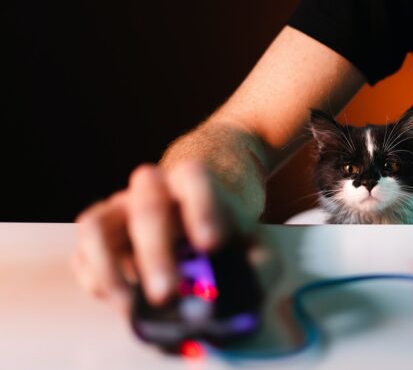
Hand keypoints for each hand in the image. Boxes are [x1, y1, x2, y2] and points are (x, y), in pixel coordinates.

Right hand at [71, 159, 262, 312]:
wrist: (200, 214)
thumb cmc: (229, 229)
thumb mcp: (255, 240)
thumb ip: (259, 264)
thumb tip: (242, 291)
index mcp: (193, 181)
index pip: (193, 176)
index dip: (201, 207)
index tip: (211, 244)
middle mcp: (151, 189)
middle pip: (146, 205)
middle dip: (155, 252)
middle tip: (168, 294)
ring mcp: (119, 209)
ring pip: (96, 225)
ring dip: (109, 269)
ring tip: (132, 306)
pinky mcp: (99, 236)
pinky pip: (82, 254)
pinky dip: (96, 280)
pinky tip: (123, 300)